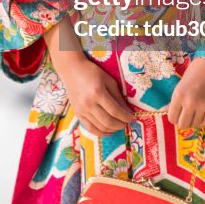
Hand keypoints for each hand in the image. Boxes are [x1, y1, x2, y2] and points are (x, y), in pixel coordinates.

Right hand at [42, 15, 134, 136]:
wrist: (72, 71)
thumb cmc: (92, 72)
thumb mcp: (109, 80)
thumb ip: (118, 97)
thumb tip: (128, 111)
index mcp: (98, 93)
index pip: (115, 111)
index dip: (126, 117)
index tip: (133, 118)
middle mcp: (89, 104)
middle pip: (108, 121)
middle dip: (121, 124)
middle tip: (127, 122)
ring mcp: (82, 111)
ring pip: (100, 127)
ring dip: (112, 129)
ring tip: (119, 125)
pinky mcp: (78, 114)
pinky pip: (90, 128)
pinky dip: (100, 133)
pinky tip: (108, 131)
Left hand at [167, 57, 204, 129]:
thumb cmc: (197, 69)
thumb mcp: (182, 83)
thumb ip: (176, 99)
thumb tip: (167, 111)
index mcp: (178, 95)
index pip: (171, 118)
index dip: (174, 117)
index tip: (177, 114)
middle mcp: (189, 102)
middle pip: (182, 124)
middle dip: (183, 121)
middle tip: (186, 116)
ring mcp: (203, 106)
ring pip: (194, 125)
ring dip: (193, 121)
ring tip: (195, 113)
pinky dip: (202, 120)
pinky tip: (202, 114)